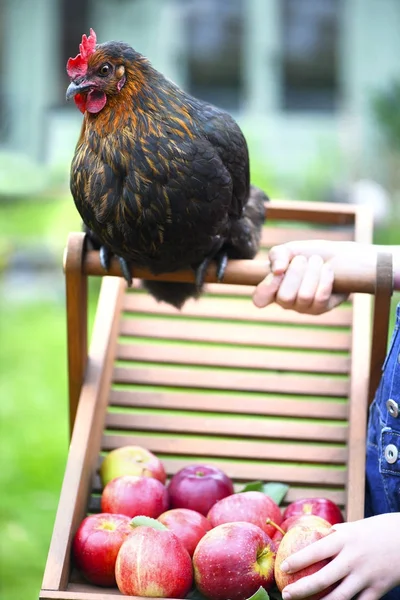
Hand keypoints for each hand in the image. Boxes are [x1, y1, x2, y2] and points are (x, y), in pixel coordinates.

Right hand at [252, 240, 350, 313]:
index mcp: (272, 287)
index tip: (277, 272)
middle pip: (284, 297)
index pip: (259, 298)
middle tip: (303, 260)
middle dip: (296, 272)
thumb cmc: (309, 254)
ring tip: (317, 262)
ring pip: (304, 296)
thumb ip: (277, 255)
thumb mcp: (290, 250)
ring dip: (312, 272)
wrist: (338, 255)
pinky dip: (325, 279)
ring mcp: (303, 308)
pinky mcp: (321, 309)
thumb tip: (277, 270)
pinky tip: (327, 270)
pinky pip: (320, 298)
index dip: (266, 288)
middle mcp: (285, 302)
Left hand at [279, 513, 399, 599]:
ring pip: (339, 597)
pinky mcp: (378, 588)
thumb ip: (334, 535)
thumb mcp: (353, 527)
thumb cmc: (376, 530)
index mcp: (344, 539)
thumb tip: (314, 539)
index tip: (283, 568)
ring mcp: (365, 576)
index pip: (315, 551)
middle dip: (301, 589)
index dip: (297, 560)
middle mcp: (352, 558)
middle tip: (286, 595)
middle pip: (322, 579)